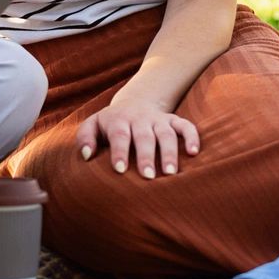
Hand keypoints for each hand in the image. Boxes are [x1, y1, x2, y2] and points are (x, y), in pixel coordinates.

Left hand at [75, 96, 199, 179]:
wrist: (134, 102)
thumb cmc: (110, 123)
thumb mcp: (92, 125)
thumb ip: (85, 138)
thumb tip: (86, 156)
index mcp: (118, 120)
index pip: (119, 136)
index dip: (120, 152)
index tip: (120, 170)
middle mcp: (140, 119)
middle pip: (144, 136)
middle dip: (146, 156)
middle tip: (147, 176)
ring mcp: (158, 119)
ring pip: (166, 134)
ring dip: (169, 152)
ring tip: (171, 173)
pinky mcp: (174, 120)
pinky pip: (186, 126)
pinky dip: (192, 137)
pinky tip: (194, 153)